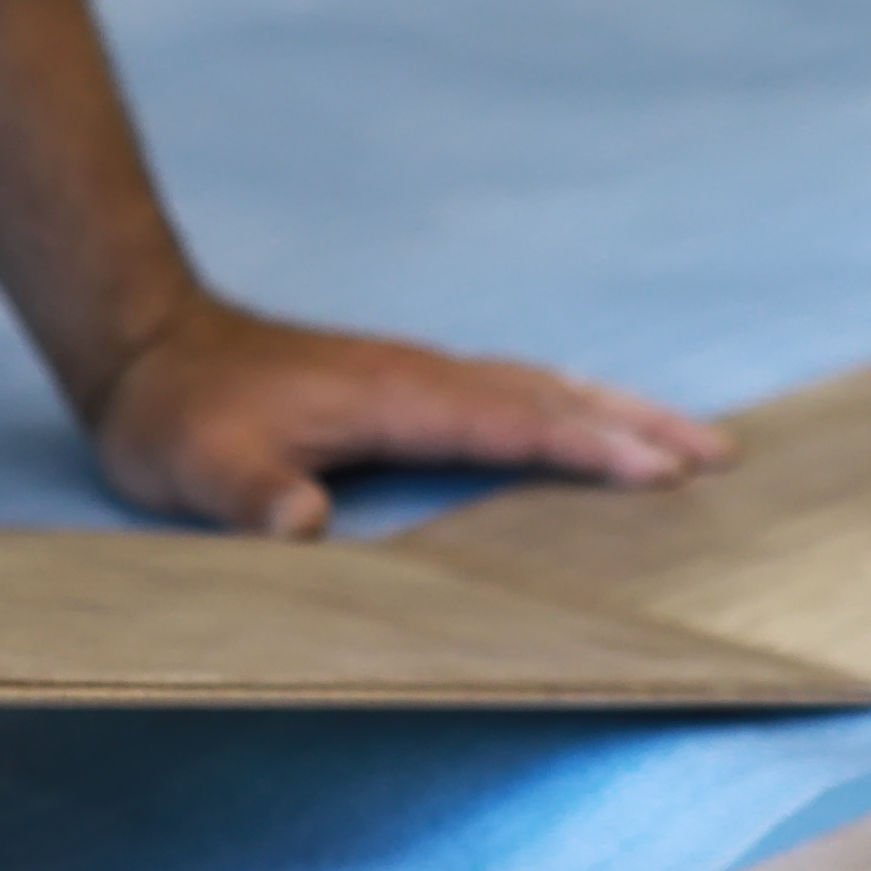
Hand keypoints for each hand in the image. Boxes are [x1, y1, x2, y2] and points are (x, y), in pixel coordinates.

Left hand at [78, 289, 734, 541]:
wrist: (147, 344)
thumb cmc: (177, 417)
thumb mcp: (196, 467)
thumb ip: (251, 497)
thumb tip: (302, 526)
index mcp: (393, 397)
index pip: (511, 423)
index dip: (586, 449)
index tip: (659, 472)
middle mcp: (422, 376)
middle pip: (553, 396)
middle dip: (638, 427)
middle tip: (722, 458)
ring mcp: (421, 375)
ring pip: (543, 388)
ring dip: (619, 414)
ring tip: (695, 442)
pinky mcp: (412, 385)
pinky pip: (517, 393)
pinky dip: (574, 408)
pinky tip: (597, 424)